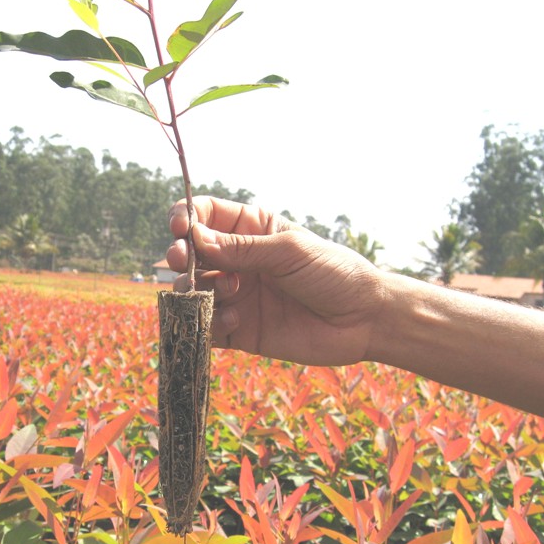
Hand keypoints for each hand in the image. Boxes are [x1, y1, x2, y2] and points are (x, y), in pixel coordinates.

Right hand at [166, 196, 384, 365]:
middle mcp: (237, 260)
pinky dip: (209, 322)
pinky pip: (206, 325)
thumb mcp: (289, 252)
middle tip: (183, 262)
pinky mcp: (239, 329)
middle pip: (189, 253)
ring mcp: (236, 294)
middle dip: (180, 256)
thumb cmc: (334, 273)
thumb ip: (241, 249)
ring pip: (191, 290)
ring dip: (196, 290)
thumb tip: (194, 239)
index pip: (204, 215)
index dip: (185, 218)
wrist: (363, 320)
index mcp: (251, 229)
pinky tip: (235, 320)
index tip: (181, 229)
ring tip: (228, 293)